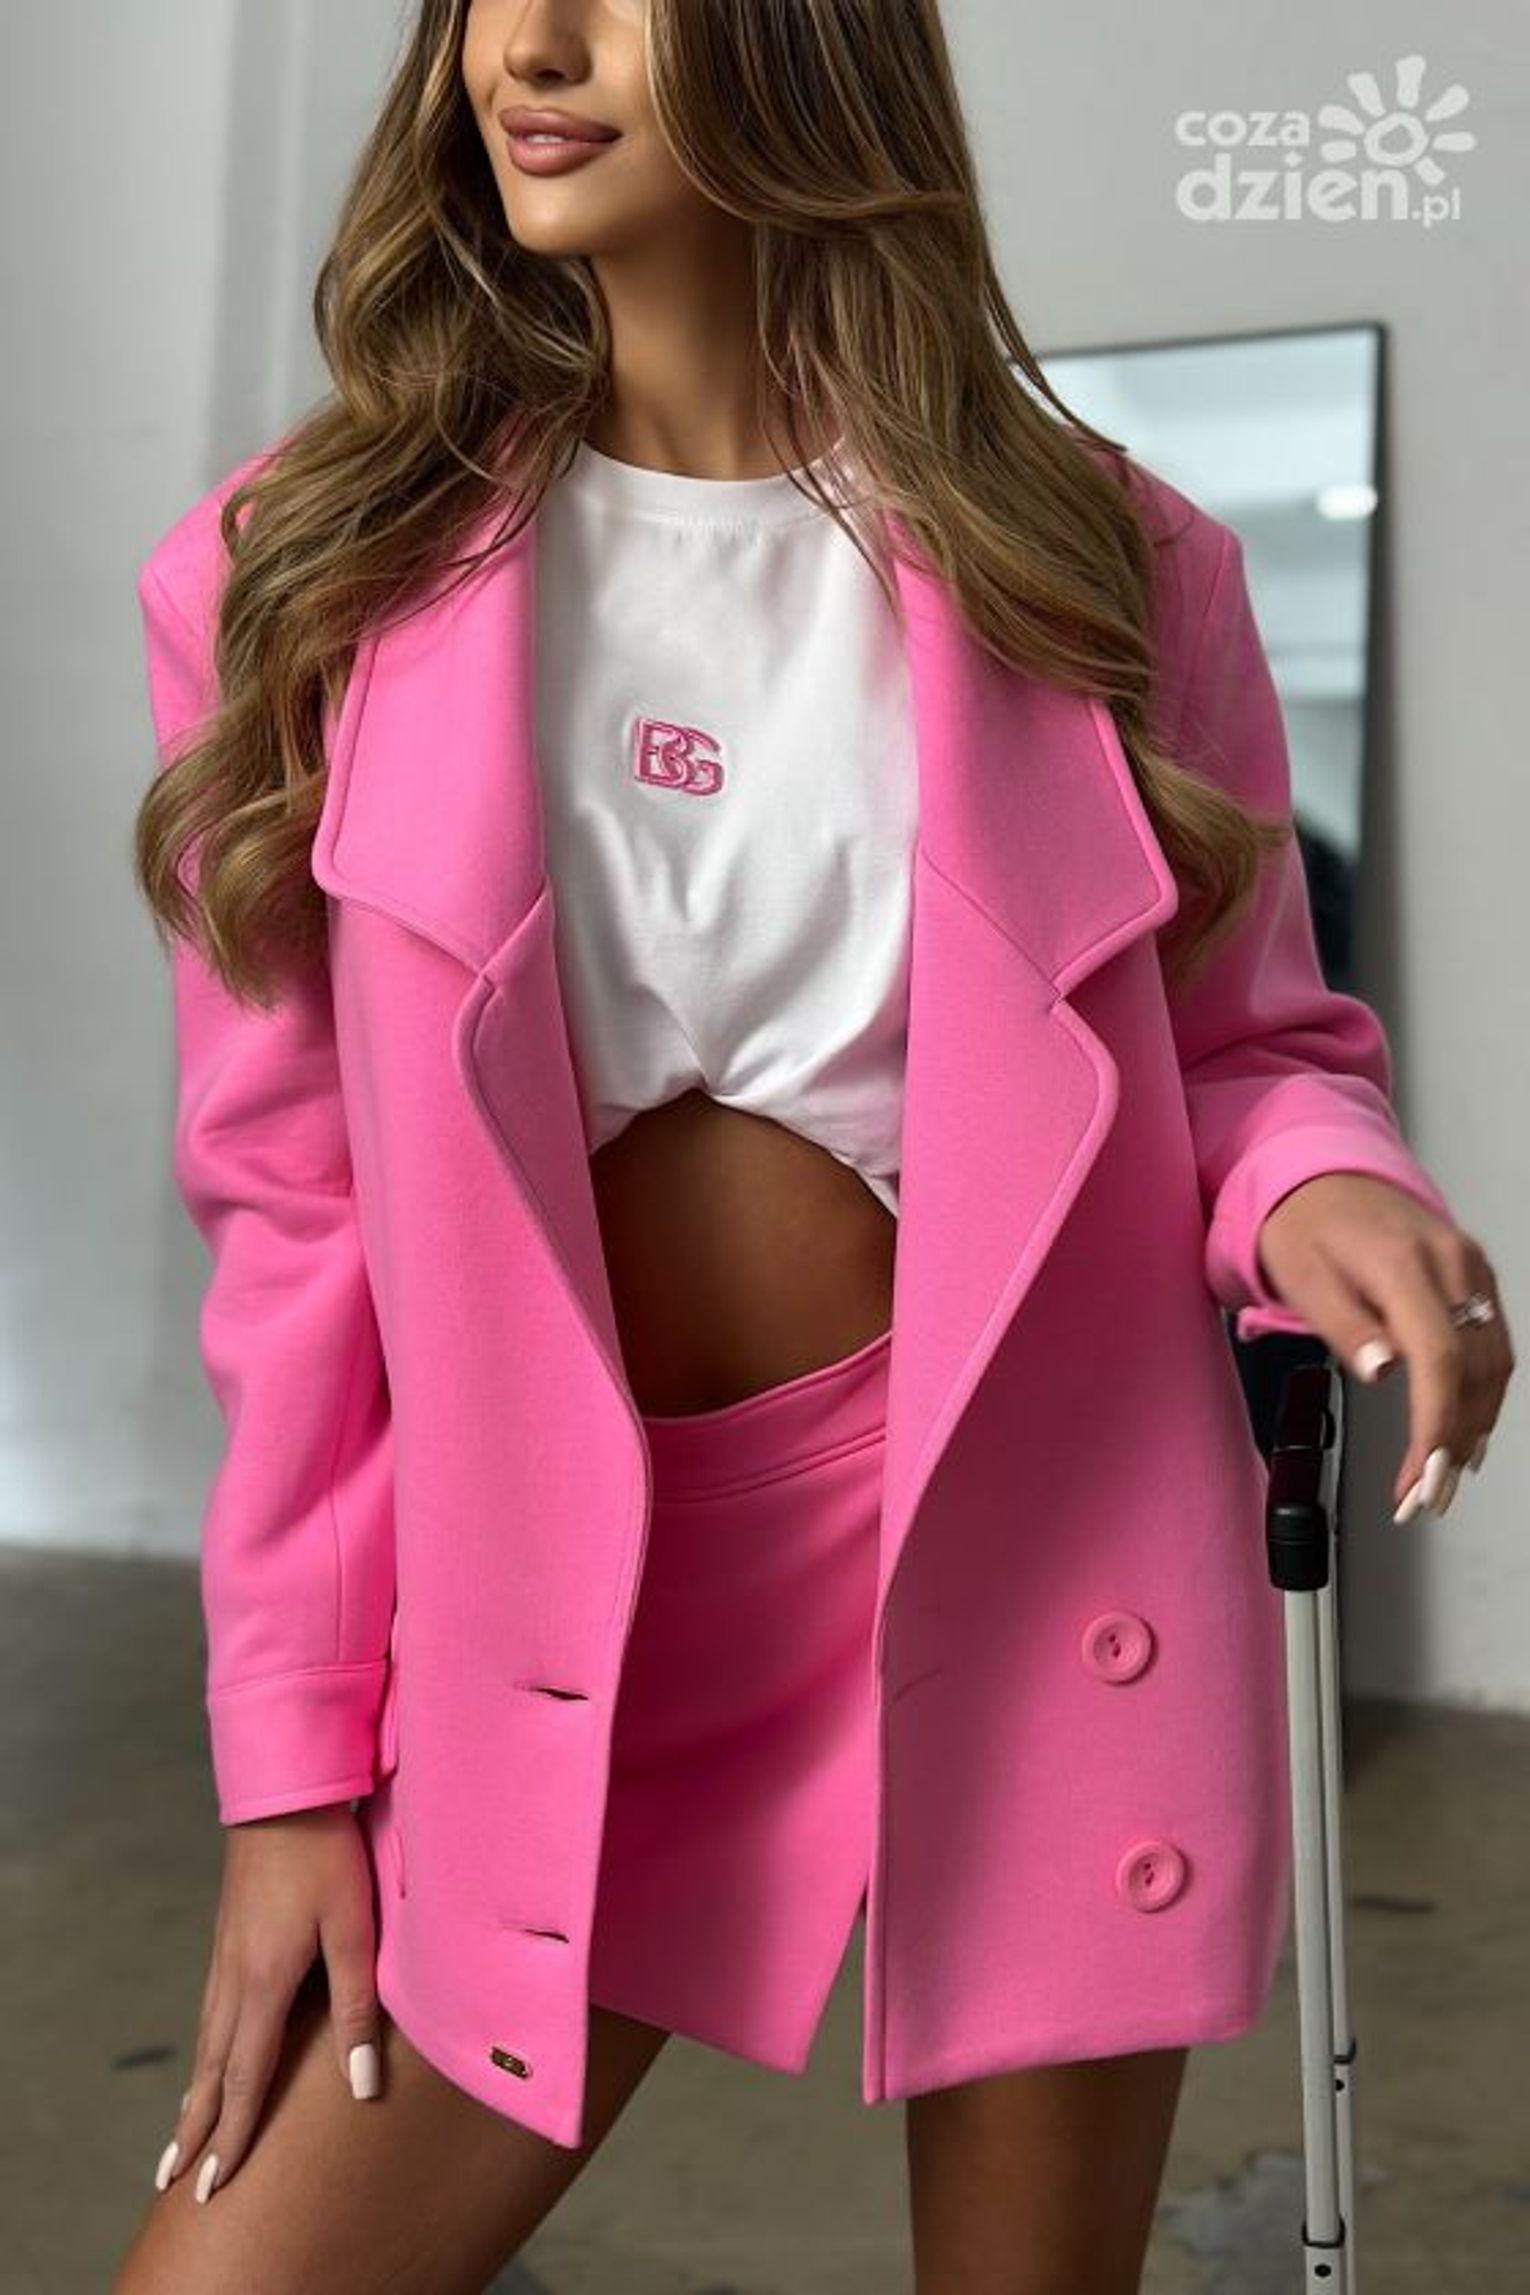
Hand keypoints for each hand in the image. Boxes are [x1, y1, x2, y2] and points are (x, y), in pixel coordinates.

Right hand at [153, 1805, 383, 2203]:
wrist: (281, 1793)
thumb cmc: (325, 1856)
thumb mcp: (353, 1928)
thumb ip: (356, 2007)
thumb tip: (360, 2086)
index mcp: (263, 1984)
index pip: (244, 2080)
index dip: (232, 2136)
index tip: (213, 2183)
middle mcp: (233, 1979)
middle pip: (212, 2070)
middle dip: (196, 2129)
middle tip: (173, 2180)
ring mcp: (224, 1957)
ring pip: (206, 2042)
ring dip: (195, 2093)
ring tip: (184, 2133)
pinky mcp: (228, 1938)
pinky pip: (210, 2013)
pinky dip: (204, 2052)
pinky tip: (208, 2057)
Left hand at [1253, 1172, 1514, 1521]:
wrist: (1322, 1177)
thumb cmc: (1304, 1226)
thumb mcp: (1301, 1277)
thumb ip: (1344, 1325)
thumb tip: (1382, 1370)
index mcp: (1403, 1263)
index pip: (1440, 1358)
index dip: (1436, 1425)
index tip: (1422, 1473)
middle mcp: (1450, 1262)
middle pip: (1474, 1370)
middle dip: (1453, 1443)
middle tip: (1424, 1497)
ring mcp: (1469, 1268)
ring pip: (1494, 1363)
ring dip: (1474, 1427)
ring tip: (1442, 1480)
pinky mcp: (1473, 1277)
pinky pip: (1493, 1344)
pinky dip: (1483, 1395)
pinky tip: (1466, 1433)